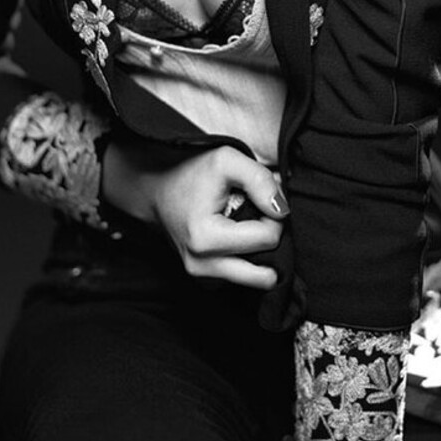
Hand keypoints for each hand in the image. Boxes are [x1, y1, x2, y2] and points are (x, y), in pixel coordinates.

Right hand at [102, 141, 285, 289]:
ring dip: (261, 254)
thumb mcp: (227, 160)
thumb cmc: (191, 172)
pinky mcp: (204, 281)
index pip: (268, 239)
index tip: (262, 199)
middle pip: (264, 275)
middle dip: (271, 245)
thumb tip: (282, 211)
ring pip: (256, 280)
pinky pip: (242, 278)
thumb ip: (260, 181)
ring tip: (247, 225)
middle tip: (260, 219)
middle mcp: (201, 266)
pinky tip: (239, 237)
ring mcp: (201, 277)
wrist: (157, 189)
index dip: (274, 215)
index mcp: (206, 238)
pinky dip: (249, 261)